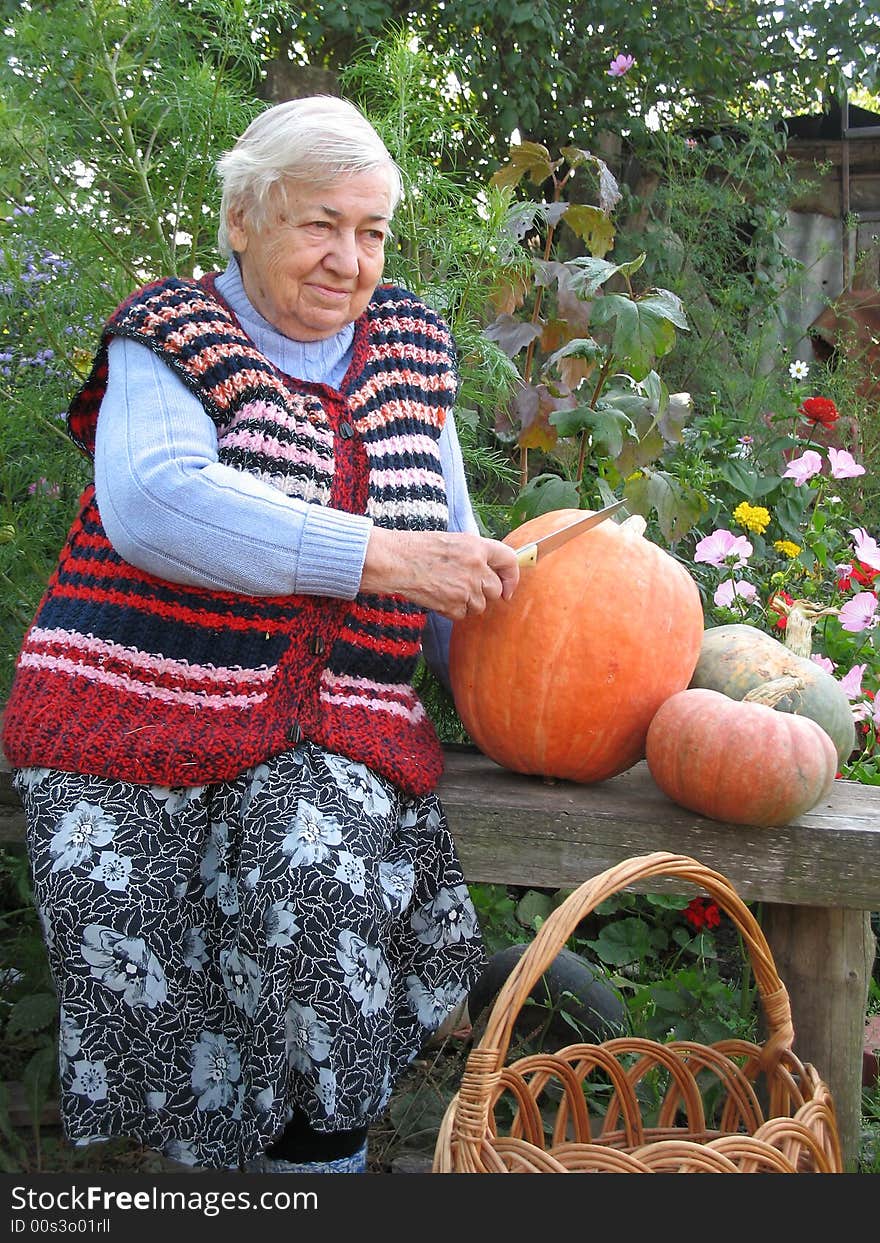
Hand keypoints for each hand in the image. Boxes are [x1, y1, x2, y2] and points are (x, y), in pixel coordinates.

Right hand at [361, 528, 519, 618]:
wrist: (396, 561)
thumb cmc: (418, 548)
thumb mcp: (452, 541)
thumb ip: (474, 554)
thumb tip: (490, 571)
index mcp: (477, 546)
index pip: (509, 560)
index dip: (512, 576)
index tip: (508, 587)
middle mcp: (476, 567)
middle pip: (495, 589)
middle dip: (484, 593)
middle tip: (466, 589)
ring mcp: (466, 588)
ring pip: (480, 606)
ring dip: (468, 603)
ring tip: (447, 590)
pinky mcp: (454, 605)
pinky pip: (463, 615)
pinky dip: (453, 611)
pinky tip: (438, 598)